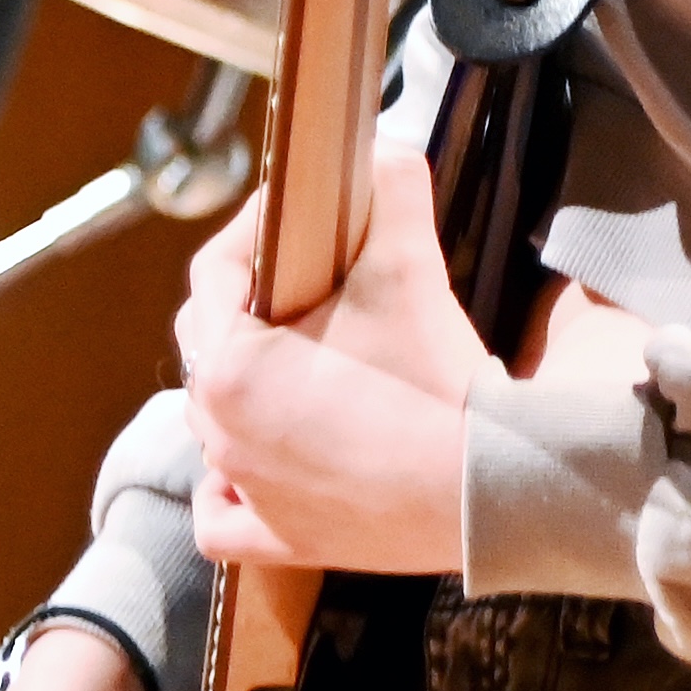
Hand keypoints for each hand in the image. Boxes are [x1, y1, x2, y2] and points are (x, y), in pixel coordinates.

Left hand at [176, 139, 486, 574]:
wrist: (482, 484)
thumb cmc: (430, 380)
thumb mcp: (409, 262)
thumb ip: (392, 189)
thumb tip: (386, 151)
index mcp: (228, 365)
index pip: (215, 271)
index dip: (252, 229)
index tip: (298, 214)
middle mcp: (220, 433)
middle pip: (208, 343)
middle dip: (248, 302)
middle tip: (306, 278)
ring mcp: (248, 491)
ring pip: (214, 425)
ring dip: (243, 388)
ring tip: (296, 362)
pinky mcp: (283, 539)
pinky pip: (224, 516)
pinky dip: (228, 492)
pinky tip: (254, 469)